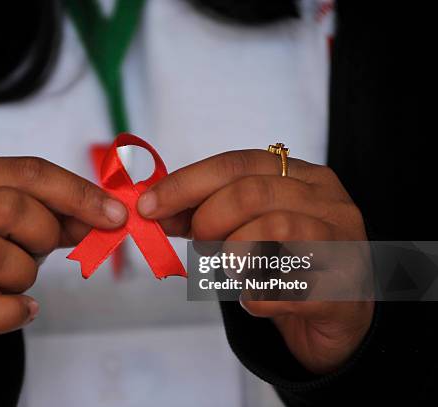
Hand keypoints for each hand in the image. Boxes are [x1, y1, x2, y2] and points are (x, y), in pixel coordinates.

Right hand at [0, 157, 126, 378]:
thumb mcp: (14, 231)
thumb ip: (58, 219)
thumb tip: (108, 216)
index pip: (26, 172)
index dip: (77, 192)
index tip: (114, 213)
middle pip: (9, 206)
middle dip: (45, 232)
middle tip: (45, 250)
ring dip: (24, 274)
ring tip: (17, 282)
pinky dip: (14, 312)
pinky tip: (21, 310)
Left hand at [137, 150, 372, 373]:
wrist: (337, 316)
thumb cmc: (286, 265)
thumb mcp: (245, 229)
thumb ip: (204, 215)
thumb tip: (154, 209)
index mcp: (301, 177)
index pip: (236, 164)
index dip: (186, 183)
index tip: (148, 206)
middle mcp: (327, 201)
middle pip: (252, 192)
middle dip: (208, 219)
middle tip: (199, 243)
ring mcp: (342, 243)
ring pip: (275, 227)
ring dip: (234, 252)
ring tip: (231, 269)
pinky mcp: (344, 290)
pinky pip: (286, 289)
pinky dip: (255, 298)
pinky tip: (255, 299)